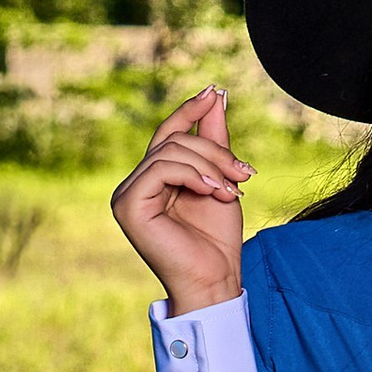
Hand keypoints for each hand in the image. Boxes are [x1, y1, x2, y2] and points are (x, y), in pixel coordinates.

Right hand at [111, 85, 249, 312]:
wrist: (216, 279)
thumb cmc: (217, 239)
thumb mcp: (222, 179)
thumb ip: (215, 140)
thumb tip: (215, 96)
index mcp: (153, 179)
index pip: (169, 134)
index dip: (190, 110)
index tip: (215, 92)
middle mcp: (134, 184)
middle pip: (173, 140)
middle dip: (215, 151)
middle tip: (245, 174)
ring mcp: (126, 195)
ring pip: (170, 152)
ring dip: (210, 166)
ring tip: (233, 191)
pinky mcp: (127, 206)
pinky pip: (161, 168)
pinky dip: (193, 175)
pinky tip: (213, 192)